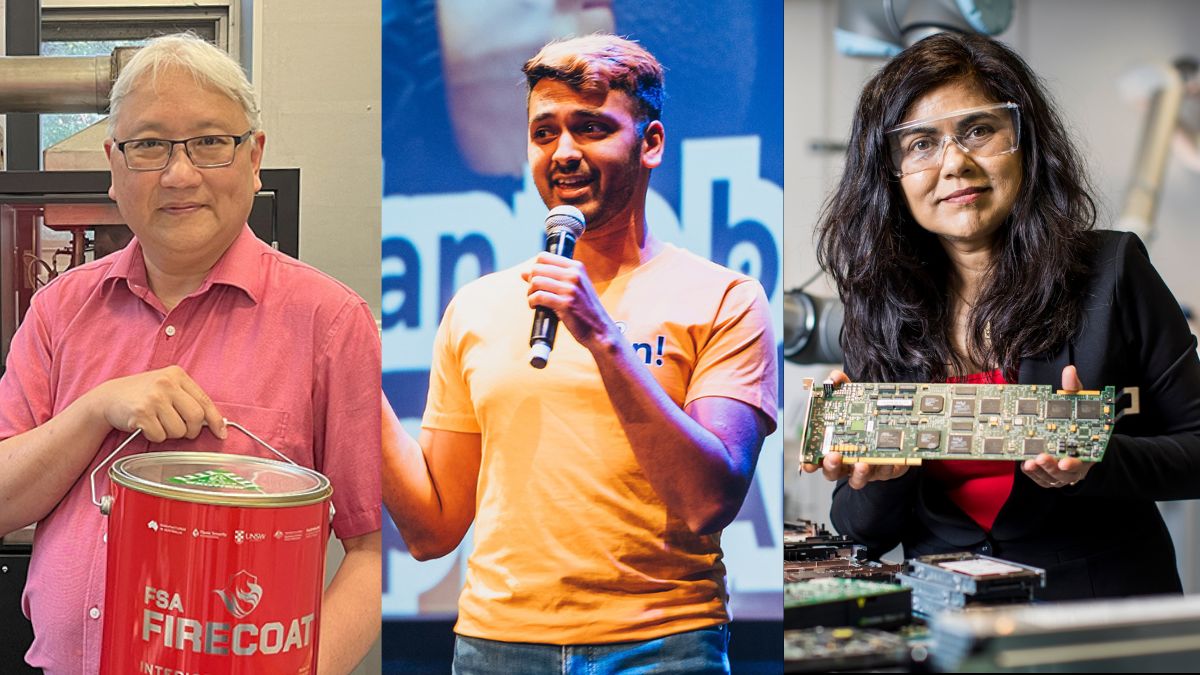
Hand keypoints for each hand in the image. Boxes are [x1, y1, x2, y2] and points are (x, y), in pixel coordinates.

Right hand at [91, 365, 224, 442]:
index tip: (221, 433)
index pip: (205, 401)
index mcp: (177, 375)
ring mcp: (153, 398)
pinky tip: (146, 426)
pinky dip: (155, 436)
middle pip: (195, 417)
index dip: (215, 420)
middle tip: (182, 431)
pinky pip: (160, 436)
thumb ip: (189, 399)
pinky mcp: (141, 413)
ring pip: (178, 430)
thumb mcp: (167, 387)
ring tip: (158, 423)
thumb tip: (215, 422)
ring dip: (171, 434)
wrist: (109, 398)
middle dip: (191, 430)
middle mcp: (166, 384)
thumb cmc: (143, 394)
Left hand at [522, 252, 618, 346]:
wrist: (599, 329)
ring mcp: (570, 289)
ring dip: (530, 292)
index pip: (544, 257)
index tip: (537, 280)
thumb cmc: (584, 309)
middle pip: (537, 268)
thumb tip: (524, 272)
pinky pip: (538, 296)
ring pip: (536, 281)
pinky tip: (535, 307)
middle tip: (534, 292)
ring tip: (535, 300)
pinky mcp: (565, 303)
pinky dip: (532, 302)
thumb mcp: (573, 287)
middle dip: (531, 281)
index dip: (535, 268)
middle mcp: (574, 275)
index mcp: (576, 267)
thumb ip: (552, 277)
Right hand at [800, 370, 910, 488]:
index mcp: (833, 445)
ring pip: (858, 478)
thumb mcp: (854, 397)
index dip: (811, 463)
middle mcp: (847, 460)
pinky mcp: (888, 469)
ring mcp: (866, 467)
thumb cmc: (867, 415)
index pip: (817, 458)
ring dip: (859, 473)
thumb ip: (842, 386)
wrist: (896, 425)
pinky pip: (886, 473)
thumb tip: (833, 377)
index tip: (808, 464)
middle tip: (833, 457)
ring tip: (862, 464)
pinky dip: (886, 467)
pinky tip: (888, 459)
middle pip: (834, 472)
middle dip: (832, 467)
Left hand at [1022, 365, 1092, 487]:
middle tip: (1041, 457)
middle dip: (1051, 466)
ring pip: (1050, 477)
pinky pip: (1040, 479)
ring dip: (1039, 471)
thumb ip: (1073, 390)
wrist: (1081, 442)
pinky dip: (1032, 473)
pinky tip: (1025, 463)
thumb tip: (1069, 370)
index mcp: (1086, 451)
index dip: (1073, 463)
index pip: (1082, 460)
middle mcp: (1075, 464)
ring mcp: (1061, 473)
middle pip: (1064, 472)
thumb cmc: (1077, 422)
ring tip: (1029, 462)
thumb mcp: (1078, 404)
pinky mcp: (1049, 476)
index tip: (1065, 461)